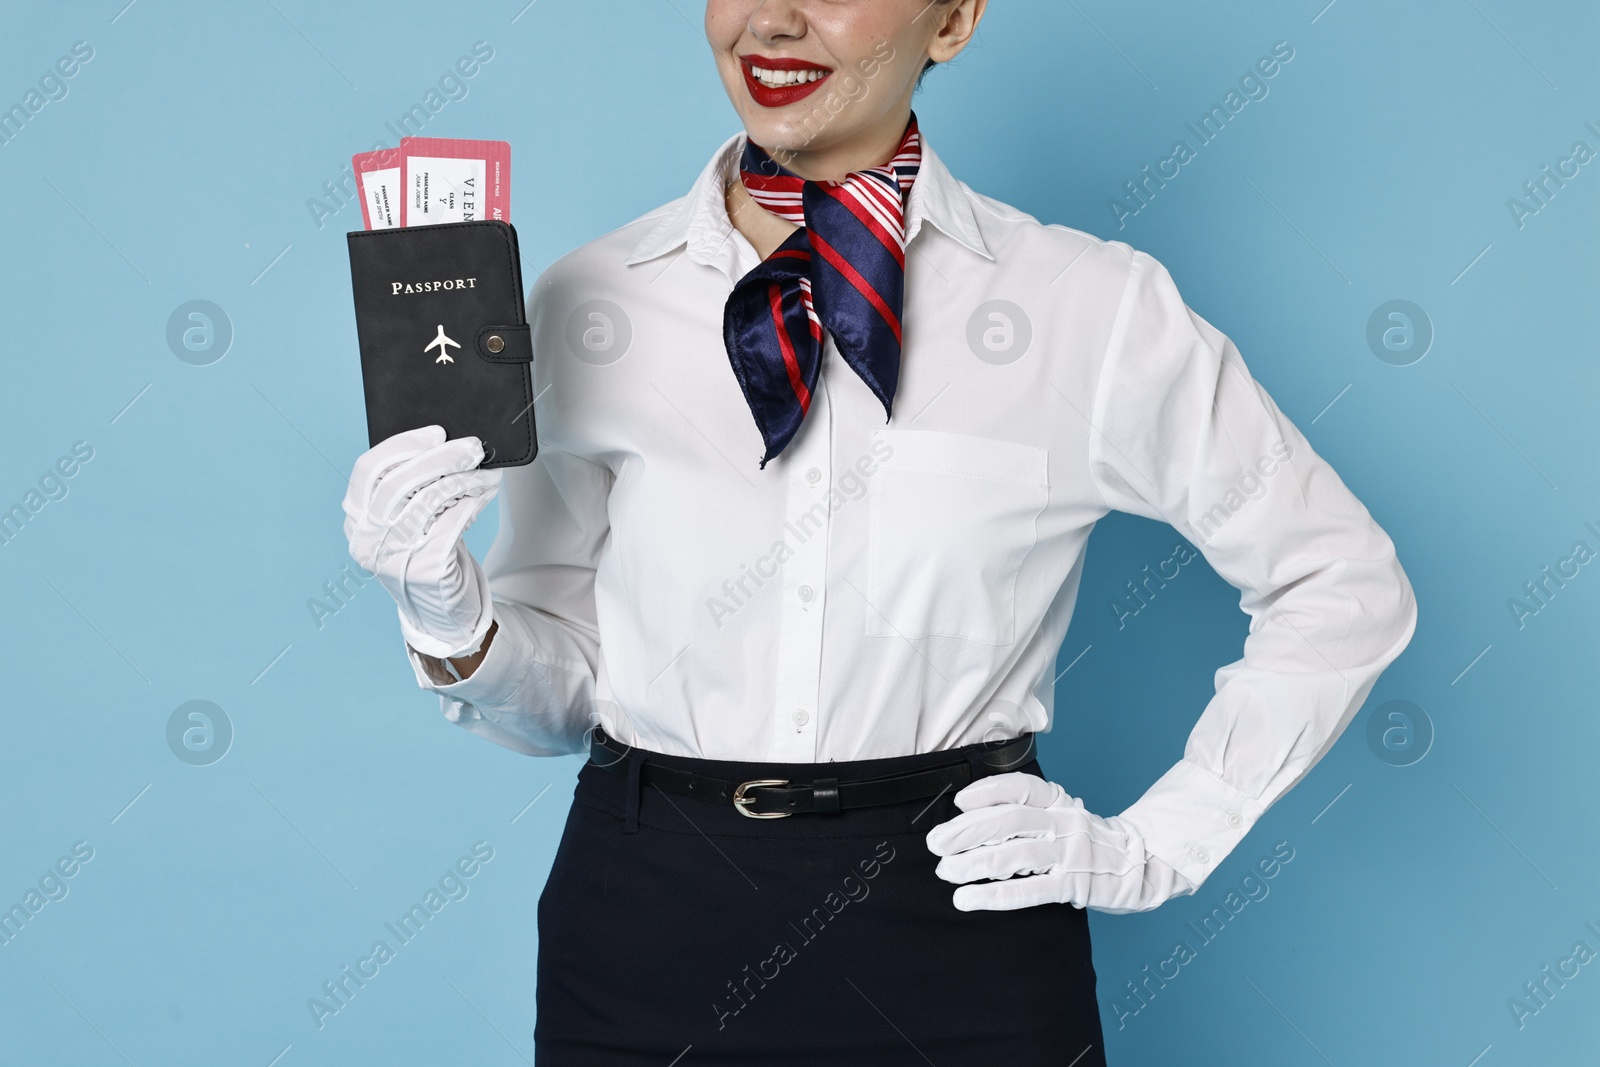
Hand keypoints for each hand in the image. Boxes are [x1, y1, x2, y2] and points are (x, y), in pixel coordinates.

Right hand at [342, 425, 501, 659]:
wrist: (440, 613)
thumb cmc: (425, 555)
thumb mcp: (406, 522)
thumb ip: (410, 489)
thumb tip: (446, 444)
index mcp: (356, 521)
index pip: (369, 470)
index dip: (402, 444)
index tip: (435, 433)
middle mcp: (367, 540)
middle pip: (400, 482)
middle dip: (441, 457)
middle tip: (472, 447)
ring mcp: (393, 557)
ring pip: (429, 500)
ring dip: (464, 479)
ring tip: (485, 472)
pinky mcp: (426, 569)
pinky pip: (452, 523)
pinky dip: (472, 503)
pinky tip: (485, 493)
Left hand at [925, 772, 1194, 913]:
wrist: (1142, 865)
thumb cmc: (1088, 841)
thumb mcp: (1063, 815)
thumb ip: (1029, 814)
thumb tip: (970, 821)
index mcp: (1060, 801)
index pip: (1021, 788)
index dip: (987, 792)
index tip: (958, 802)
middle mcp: (1064, 822)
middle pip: (1010, 820)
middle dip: (967, 831)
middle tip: (936, 844)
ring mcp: (1071, 854)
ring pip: (1016, 854)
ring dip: (975, 863)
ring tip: (946, 872)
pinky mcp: (1075, 885)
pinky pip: (1030, 890)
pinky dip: (995, 894)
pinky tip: (969, 899)